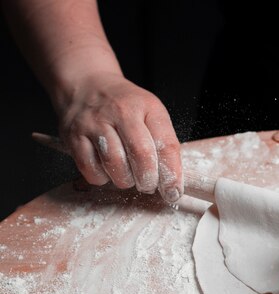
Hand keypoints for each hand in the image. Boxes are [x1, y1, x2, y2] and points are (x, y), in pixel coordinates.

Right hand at [57, 72, 182, 201]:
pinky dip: (102, 177)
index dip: (172, 175)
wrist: (86, 85)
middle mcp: (120, 111)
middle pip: (141, 155)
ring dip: (125, 180)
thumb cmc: (126, 108)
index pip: (166, 145)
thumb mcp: (151, 115)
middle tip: (148, 185)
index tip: (174, 192)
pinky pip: (91, 169)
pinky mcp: (73, 136)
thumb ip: (163, 145)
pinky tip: (107, 170)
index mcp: (147, 107)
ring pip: (115, 165)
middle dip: (148, 180)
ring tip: (128, 175)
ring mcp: (94, 123)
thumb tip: (171, 184)